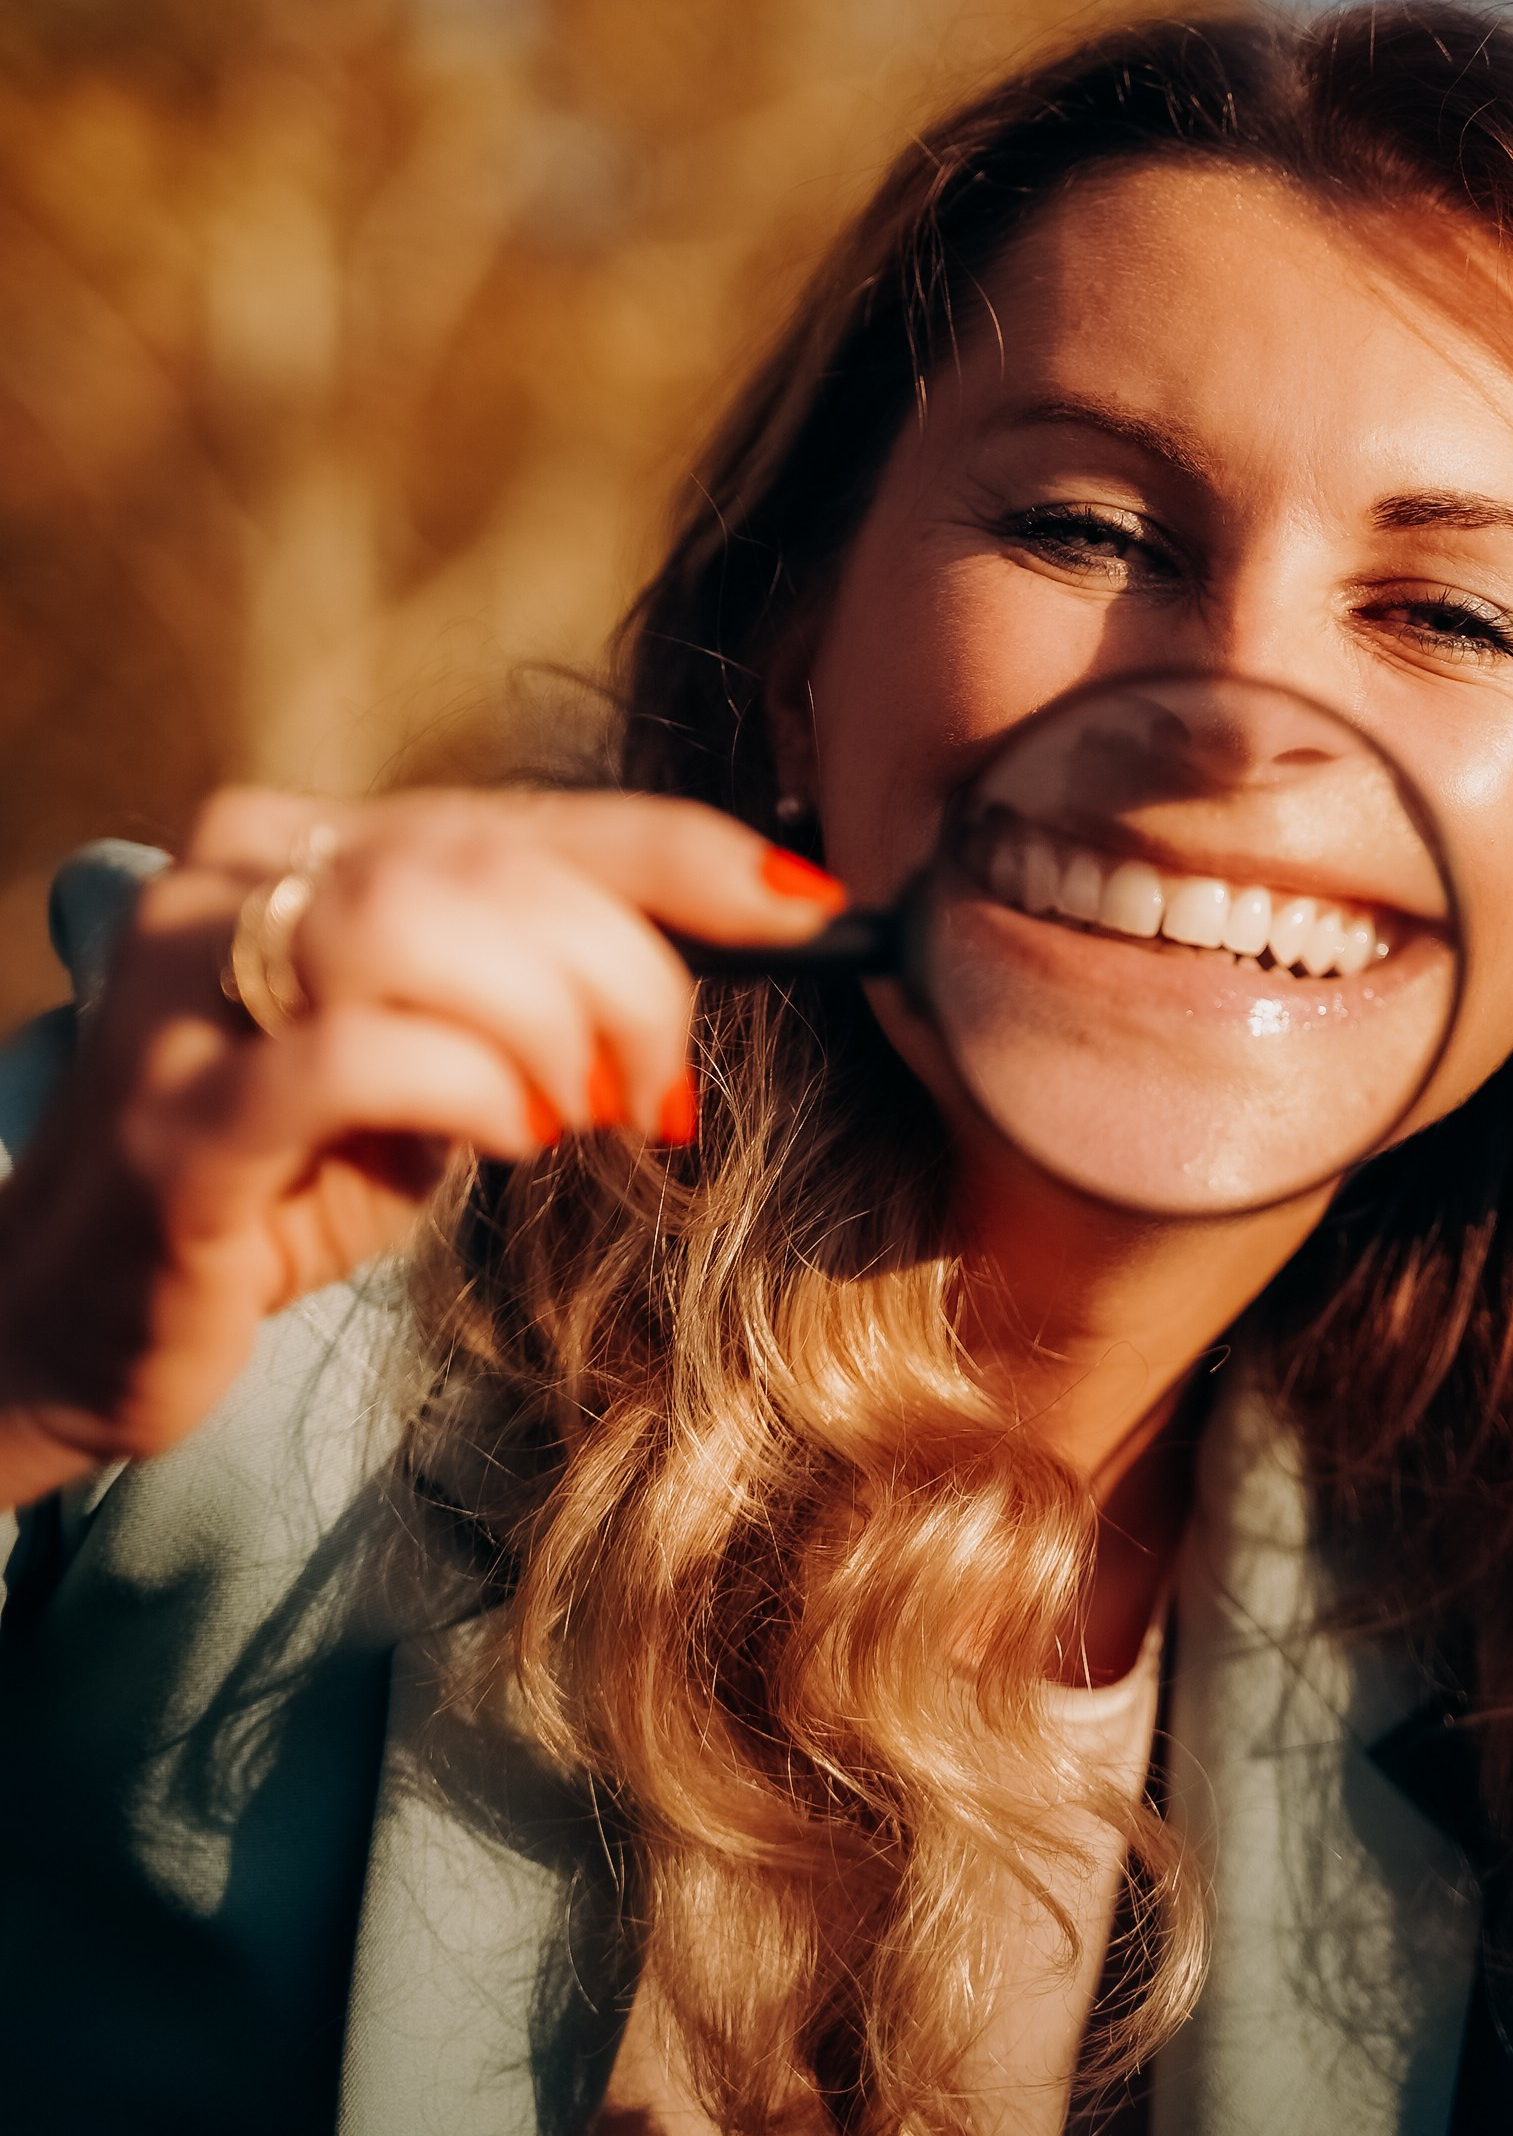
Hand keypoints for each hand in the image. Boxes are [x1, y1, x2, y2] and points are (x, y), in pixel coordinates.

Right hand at [0, 788, 843, 1504]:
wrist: (76, 1322)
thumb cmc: (287, 1179)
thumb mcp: (434, 1060)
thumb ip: (538, 985)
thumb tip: (745, 937)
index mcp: (299, 838)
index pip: (522, 814)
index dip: (683, 850)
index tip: (813, 899)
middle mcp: (227, 877)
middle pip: (479, 863)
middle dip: (622, 968)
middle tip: (660, 1082)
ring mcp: (181, 992)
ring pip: (414, 926)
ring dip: (547, 1020)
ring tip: (579, 1111)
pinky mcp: (173, 1118)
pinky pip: (350, 1054)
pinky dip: (468, 1084)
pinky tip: (508, 1133)